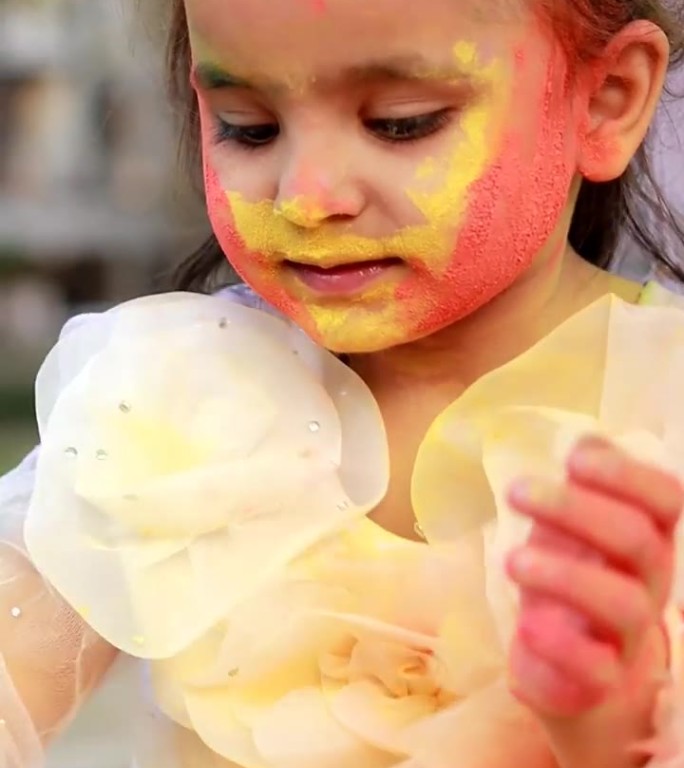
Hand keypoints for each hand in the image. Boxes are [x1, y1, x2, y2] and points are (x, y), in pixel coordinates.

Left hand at [504, 437, 682, 765]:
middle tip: (516, 491)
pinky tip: (526, 626)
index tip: (573, 456)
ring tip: (512, 561)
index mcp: (644, 541)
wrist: (584, 680)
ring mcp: (628, 637)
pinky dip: (559, 644)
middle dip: (576, 509)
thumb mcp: (574, 535)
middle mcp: (647, 584)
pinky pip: (594, 668)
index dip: (626, 473)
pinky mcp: (600, 681)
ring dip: (564, 575)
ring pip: (623, 604)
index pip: (665, 500)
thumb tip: (585, 437)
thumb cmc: (575, 587)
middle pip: (637, 541)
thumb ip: (581, 490)